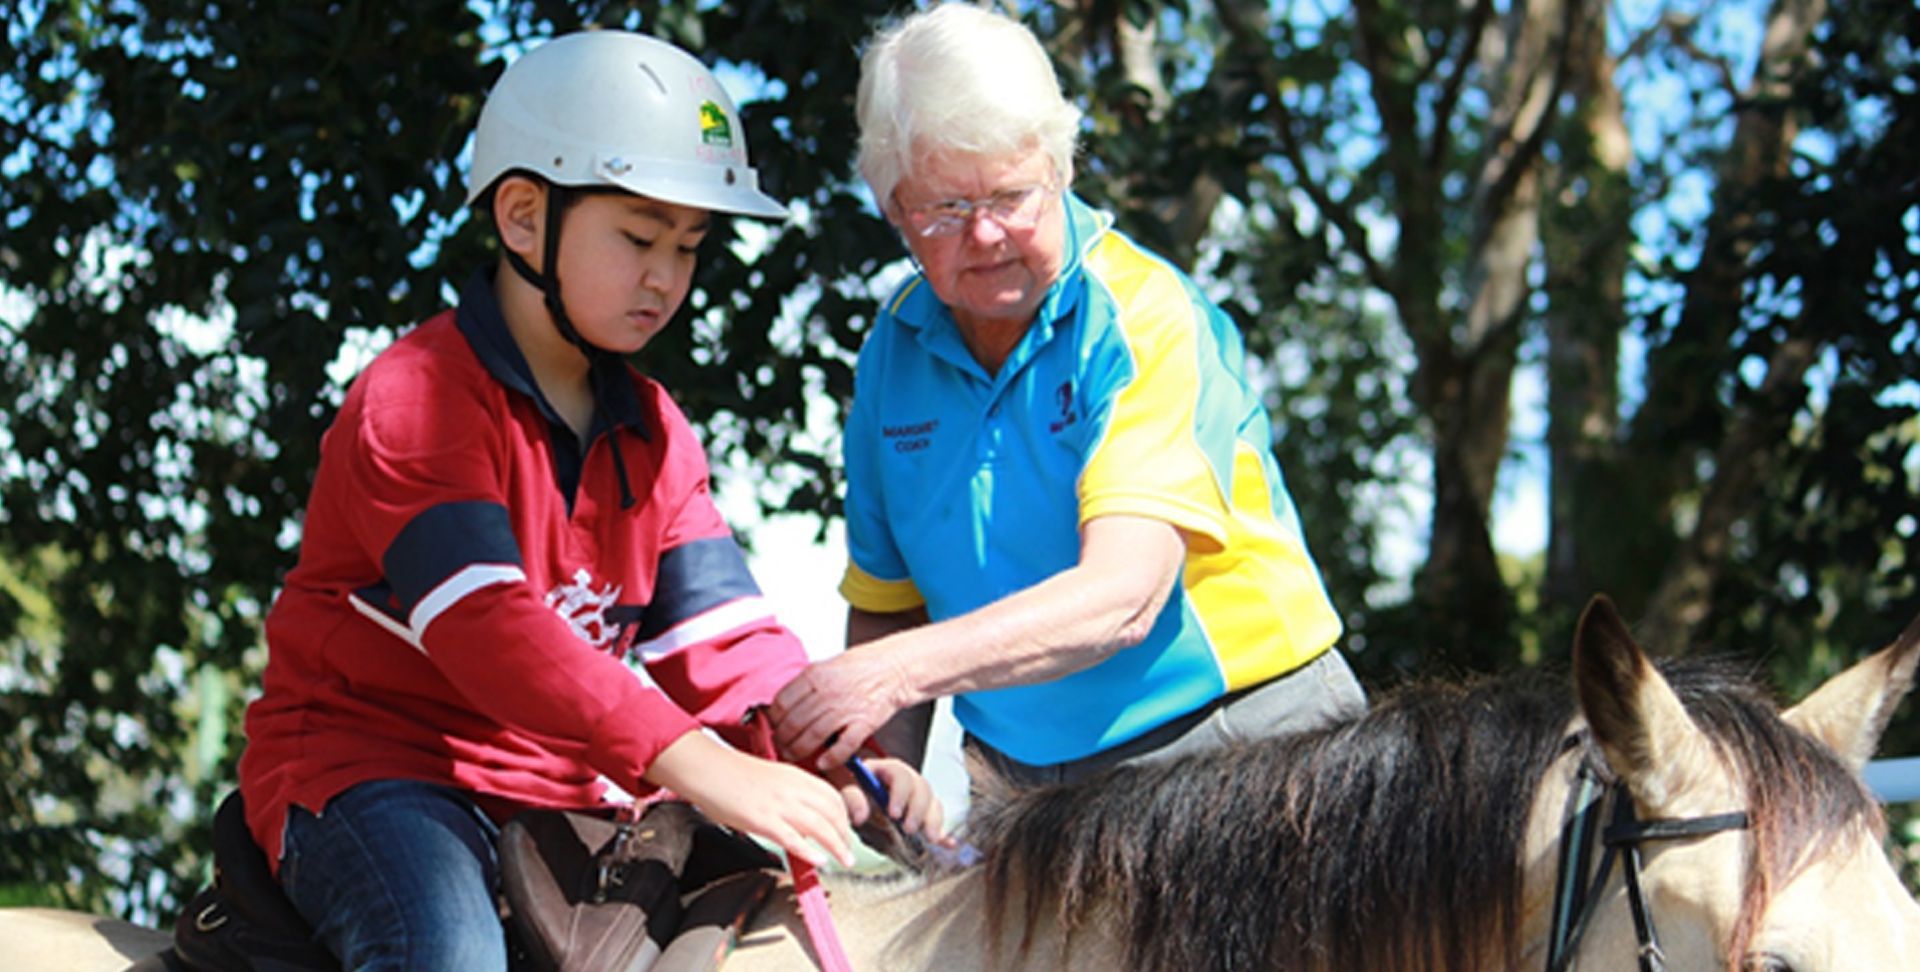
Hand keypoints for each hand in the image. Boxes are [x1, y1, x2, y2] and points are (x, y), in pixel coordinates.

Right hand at [643, 732, 854, 867]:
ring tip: (844, 861)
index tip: (845, 831)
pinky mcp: (762, 819)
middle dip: (845, 835)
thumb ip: (790, 795)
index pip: (832, 796)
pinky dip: (810, 852)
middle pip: (832, 812)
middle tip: (848, 851)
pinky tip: (819, 861)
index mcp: (795, 776)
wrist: (707, 769)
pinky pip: (793, 838)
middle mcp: (792, 788)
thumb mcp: (771, 779)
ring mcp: (778, 804)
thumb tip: (804, 821)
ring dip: (837, 846)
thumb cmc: (732, 775)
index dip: (844, 816)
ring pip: (820, 826)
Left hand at [771, 651, 913, 768]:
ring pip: (812, 736)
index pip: (782, 703)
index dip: (773, 720)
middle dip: (782, 739)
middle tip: (780, 746)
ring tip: (793, 755)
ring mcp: (846, 709)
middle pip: (793, 723)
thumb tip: (782, 705)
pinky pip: (842, 747)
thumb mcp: (826, 666)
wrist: (893, 668)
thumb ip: (805, 685)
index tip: (773, 727)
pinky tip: (822, 763)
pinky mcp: (864, 724)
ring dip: (798, 751)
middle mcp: (827, 692)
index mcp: (815, 675)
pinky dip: (830, 758)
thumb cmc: (861, 668)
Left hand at [840, 756, 948, 843]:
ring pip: (934, 804)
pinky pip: (938, 824)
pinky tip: (949, 844)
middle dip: (918, 810)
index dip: (900, 794)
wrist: (859, 812)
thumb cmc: (852, 799)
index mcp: (889, 770)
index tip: (894, 815)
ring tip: (929, 839)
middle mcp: (908, 781)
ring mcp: (919, 799)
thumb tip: (861, 816)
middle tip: (910, 830)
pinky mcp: (925, 817)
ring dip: (933, 822)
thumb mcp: (845, 797)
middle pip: (923, 789)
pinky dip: (944, 835)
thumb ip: (851, 801)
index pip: (901, 775)